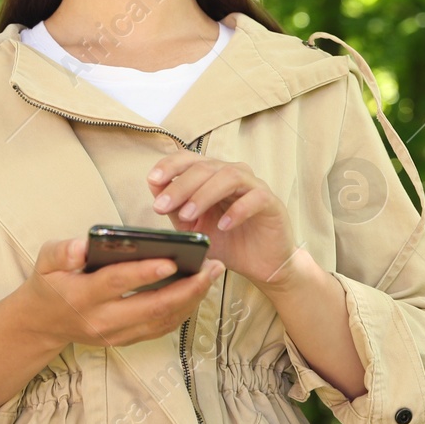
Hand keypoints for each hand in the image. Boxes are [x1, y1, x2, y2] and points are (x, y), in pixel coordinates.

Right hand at [17, 237, 223, 350]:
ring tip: (212, 275)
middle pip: (150, 307)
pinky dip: (183, 310)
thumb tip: (81, 245)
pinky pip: (160, 328)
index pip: (116, 283)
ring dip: (191, 299)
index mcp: (81, 296)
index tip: (171, 260)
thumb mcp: (45, 261)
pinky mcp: (126, 341)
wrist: (42, 323)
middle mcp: (102, 320)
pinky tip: (198, 291)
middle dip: (186, 288)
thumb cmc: (49, 283)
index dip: (144, 273)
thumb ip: (62, 251)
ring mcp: (116, 335)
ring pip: (162, 321)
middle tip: (211, 267)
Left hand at [146, 152, 298, 289]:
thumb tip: (155, 186)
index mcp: (213, 175)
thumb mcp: (194, 226)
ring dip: (204, 194)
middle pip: (205, 167)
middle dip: (180, 185)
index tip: (152, 180)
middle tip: (162, 205)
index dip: (170, 165)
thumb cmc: (227, 241)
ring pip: (229, 176)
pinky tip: (223, 225)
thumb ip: (176, 207)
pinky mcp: (271, 203)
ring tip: (188, 215)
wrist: (261, 264)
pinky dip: (237, 210)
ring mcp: (254, 186)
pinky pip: (255, 198)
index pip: (190, 159)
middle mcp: (233, 174)